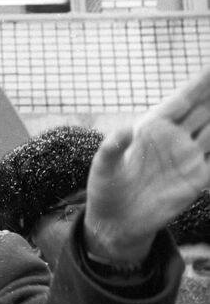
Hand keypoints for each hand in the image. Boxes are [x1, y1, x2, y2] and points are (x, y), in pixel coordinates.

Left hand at [85, 65, 209, 261]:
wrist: (116, 221)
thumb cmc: (106, 188)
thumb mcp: (104, 166)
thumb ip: (113, 148)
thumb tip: (125, 131)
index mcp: (152, 127)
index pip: (183, 99)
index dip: (201, 82)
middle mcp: (175, 138)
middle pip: (206, 109)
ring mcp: (188, 157)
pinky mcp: (197, 179)